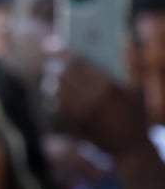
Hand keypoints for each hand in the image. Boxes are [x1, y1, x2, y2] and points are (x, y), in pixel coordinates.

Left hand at [42, 39, 150, 160]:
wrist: (130, 149)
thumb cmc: (134, 115)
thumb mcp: (138, 90)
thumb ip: (132, 64)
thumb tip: (126, 39)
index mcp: (107, 86)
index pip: (76, 61)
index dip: (60, 50)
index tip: (50, 44)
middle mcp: (92, 99)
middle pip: (61, 73)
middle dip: (54, 65)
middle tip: (51, 60)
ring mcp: (82, 113)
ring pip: (54, 89)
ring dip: (51, 81)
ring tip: (54, 77)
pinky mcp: (73, 124)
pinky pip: (54, 106)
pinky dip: (52, 98)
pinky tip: (56, 95)